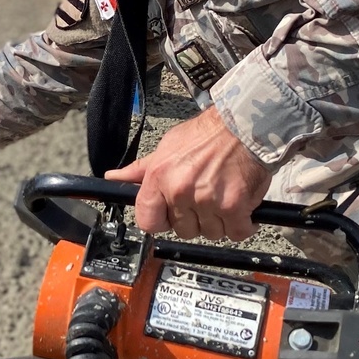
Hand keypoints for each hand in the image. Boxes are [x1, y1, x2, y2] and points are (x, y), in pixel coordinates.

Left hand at [105, 105, 270, 240]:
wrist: (245, 125)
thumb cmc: (207, 134)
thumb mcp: (168, 146)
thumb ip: (141, 169)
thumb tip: (113, 178)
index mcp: (160, 177)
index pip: (148, 221)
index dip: (161, 221)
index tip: (170, 216)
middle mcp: (181, 190)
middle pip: (183, 230)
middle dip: (195, 219)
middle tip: (205, 197)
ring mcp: (208, 200)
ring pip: (211, 233)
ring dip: (219, 221)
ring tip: (223, 196)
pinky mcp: (234, 206)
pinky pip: (236, 233)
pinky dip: (242, 225)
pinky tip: (241, 207)